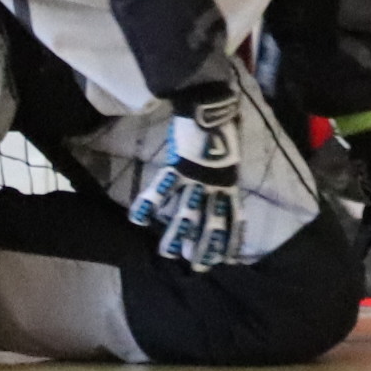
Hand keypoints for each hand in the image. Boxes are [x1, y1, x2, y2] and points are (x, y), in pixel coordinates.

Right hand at [130, 94, 245, 271]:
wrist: (211, 105)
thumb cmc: (221, 125)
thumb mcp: (230, 154)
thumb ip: (224, 171)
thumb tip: (222, 181)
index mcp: (229, 182)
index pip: (233, 217)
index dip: (231, 239)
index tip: (228, 259)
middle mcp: (215, 184)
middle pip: (211, 221)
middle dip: (205, 245)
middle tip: (198, 266)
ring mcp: (197, 177)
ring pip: (186, 213)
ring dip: (177, 235)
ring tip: (167, 253)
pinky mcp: (180, 166)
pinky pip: (163, 189)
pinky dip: (150, 204)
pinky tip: (138, 219)